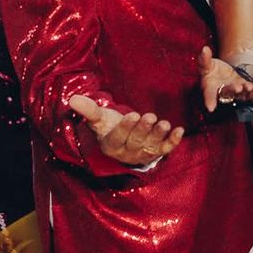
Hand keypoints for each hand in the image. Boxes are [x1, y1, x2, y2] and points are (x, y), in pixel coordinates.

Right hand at [67, 93, 183, 165]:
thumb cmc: (110, 126)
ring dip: (159, 134)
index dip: (125, 128)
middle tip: (150, 117)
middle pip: (136, 141)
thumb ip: (89, 110)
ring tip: (164, 123)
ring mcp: (144, 153)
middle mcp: (128, 153)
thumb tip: (73, 98)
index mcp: (112, 145)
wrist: (125, 141)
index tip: (132, 114)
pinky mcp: (158, 152)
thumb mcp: (100, 118)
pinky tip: (179, 130)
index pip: (118, 137)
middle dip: (143, 129)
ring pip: (152, 145)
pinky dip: (173, 141)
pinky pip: (166, 149)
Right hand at [199, 46, 252, 111]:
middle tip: (237, 87)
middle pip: (228, 93)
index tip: (210, 107)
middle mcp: (224, 92)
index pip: (209, 95)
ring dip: (247, 91)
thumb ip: (204, 59)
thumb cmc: (212, 71)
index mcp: (210, 88)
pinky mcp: (245, 87)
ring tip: (250, 86)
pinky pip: (252, 90)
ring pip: (242, 94)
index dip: (209, 101)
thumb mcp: (206, 64)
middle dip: (233, 90)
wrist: (222, 73)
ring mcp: (236, 91)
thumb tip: (204, 49)